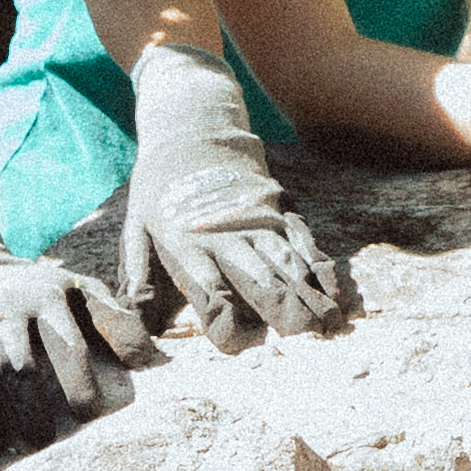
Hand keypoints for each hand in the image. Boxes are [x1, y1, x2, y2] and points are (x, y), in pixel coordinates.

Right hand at [0, 176, 147, 458]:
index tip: (88, 413)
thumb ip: (115, 320)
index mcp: (44, 299)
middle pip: (17, 362)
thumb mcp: (76, 289)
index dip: (77, 376)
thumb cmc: (35, 289)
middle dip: (29, 402)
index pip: (64, 341)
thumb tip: (153, 361)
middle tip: (40, 441)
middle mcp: (3, 311)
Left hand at [115, 44, 348, 351]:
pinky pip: (304, 242)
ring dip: (309, 295)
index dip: (225, 320)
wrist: (192, 127)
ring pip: (287, 262)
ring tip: (330, 324)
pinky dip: (321, 267)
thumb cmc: (158, 184)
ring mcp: (258, 220)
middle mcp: (228, 235)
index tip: (239, 343)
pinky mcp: (279, 208)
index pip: (209, 290)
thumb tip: (136, 313)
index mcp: (189, 243)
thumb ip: (137, 270)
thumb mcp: (135, 222)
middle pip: (259, 277)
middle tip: (305, 338)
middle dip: (282, 310)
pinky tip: (335, 291)